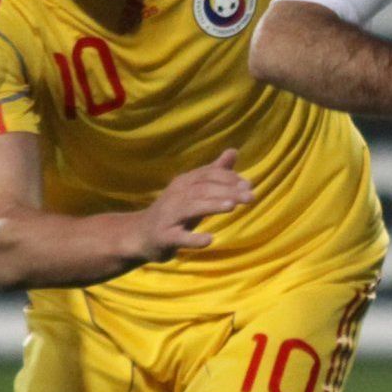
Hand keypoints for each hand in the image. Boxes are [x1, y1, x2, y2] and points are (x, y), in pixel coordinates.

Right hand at [138, 149, 252, 258]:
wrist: (140, 233)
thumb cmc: (175, 211)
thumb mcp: (194, 190)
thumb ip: (214, 173)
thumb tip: (234, 151)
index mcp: (184, 183)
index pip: (208, 175)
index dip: (229, 178)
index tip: (249, 185)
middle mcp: (176, 196)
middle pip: (203, 189)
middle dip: (228, 191)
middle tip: (251, 197)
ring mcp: (168, 216)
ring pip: (191, 208)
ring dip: (212, 206)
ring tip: (232, 206)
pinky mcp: (164, 237)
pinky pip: (179, 237)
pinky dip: (193, 238)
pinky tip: (209, 240)